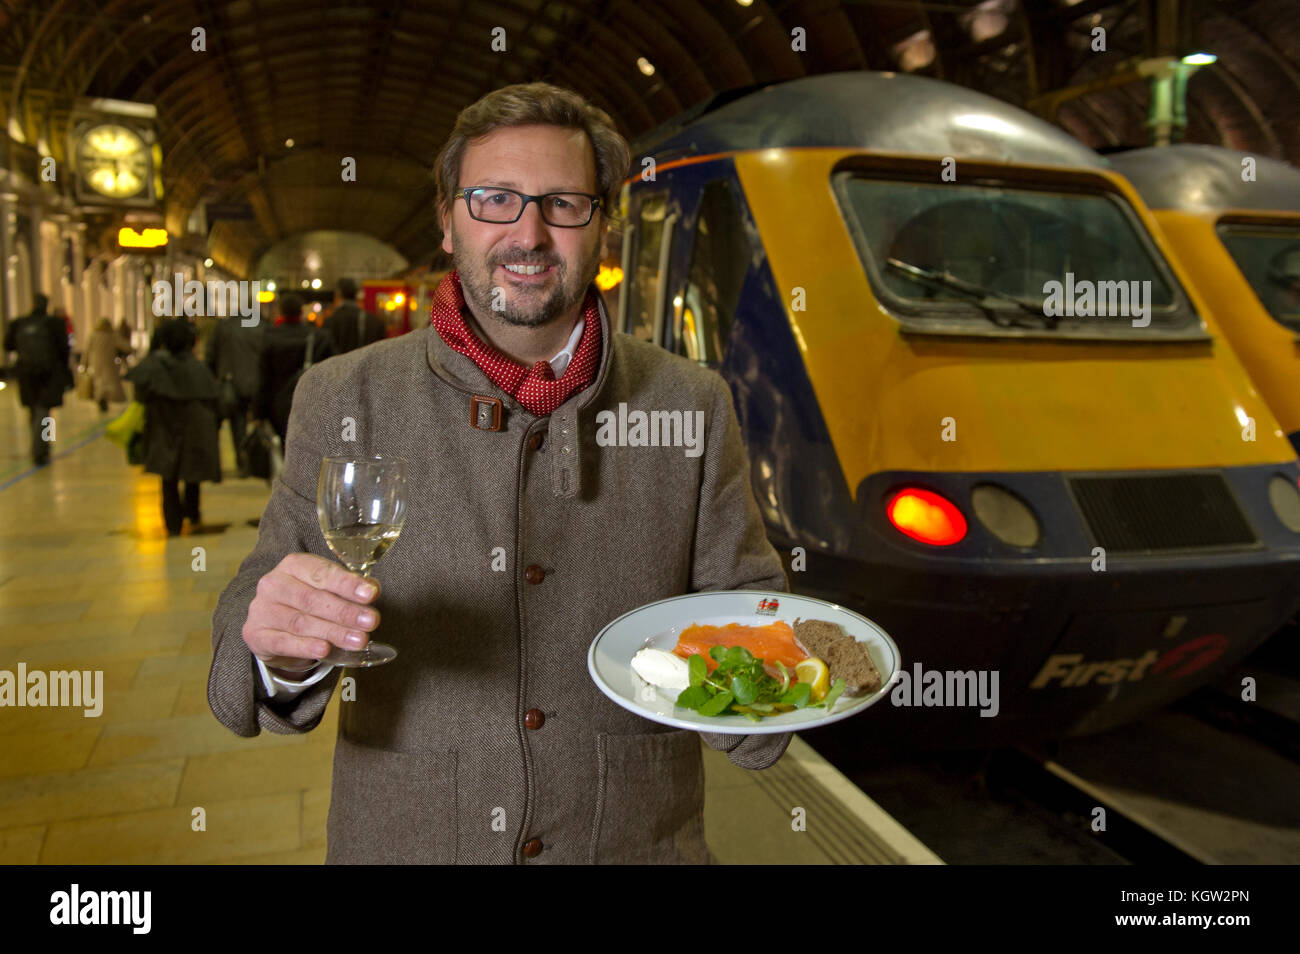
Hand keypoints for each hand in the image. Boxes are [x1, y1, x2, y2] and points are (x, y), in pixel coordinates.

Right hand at [242, 553, 380, 672]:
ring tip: (359, 640)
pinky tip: (324, 650)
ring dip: (333, 632)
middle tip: (371, 622)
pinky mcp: (255, 635)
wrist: (274, 629)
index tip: (371, 594)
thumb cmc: (308, 603)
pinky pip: (282, 642)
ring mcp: (262, 609)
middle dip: (345, 612)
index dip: (347, 584)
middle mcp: (274, 583)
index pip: (321, 573)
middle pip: (312, 599)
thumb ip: (348, 589)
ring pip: (301, 622)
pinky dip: (305, 646)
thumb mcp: (327, 590)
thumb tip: (372, 589)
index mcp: (293, 565)